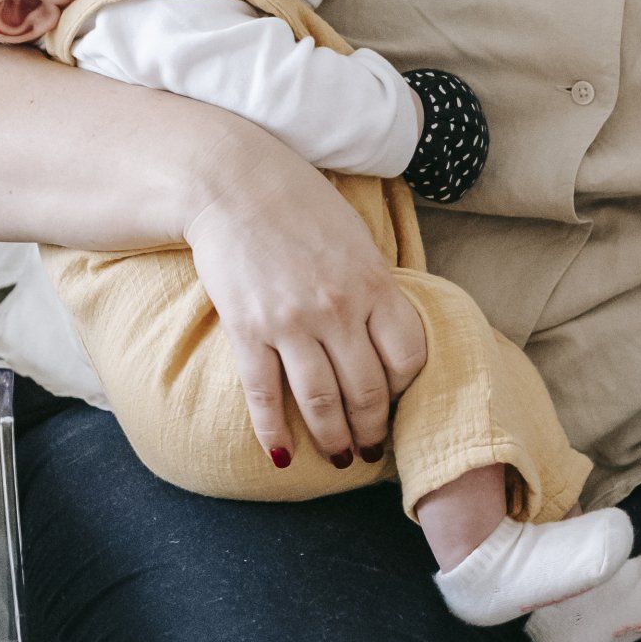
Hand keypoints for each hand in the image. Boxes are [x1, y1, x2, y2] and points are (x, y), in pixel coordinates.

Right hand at [184, 136, 429, 465]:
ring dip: (333, 439)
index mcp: (374, 283)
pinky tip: (281, 457)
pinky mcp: (247, 329)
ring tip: (338, 458)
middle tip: (371, 450)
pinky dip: (273, 432)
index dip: (406, 389)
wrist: (232, 183)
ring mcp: (292, 321)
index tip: (398, 401)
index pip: (408, 356)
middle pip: (367, 389)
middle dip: (372, 429)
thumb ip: (374, 286)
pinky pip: (264, 395)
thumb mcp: (356, 240)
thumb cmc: (300, 205)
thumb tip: (388, 332)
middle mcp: (338, 308)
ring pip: (321, 401)